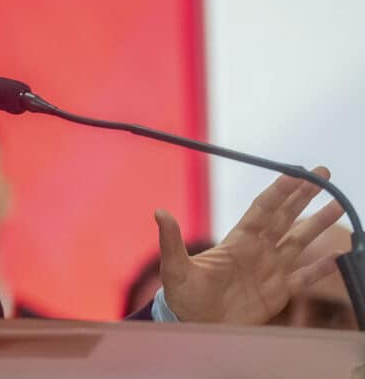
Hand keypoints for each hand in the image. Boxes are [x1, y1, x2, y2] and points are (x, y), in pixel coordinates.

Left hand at [155, 167, 343, 323]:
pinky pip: (304, 278)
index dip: (280, 190)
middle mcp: (257, 250)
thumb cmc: (183, 295)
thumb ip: (171, 241)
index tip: (297, 173)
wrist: (194, 325)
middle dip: (304, 196)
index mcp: (237, 240)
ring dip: (319, 224)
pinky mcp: (278, 293)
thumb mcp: (175, 268)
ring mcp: (270, 270)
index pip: (263, 209)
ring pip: (299, 242)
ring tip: (338, 206)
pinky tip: (337, 256)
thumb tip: (159, 213)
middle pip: (285, 217)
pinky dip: (320, 268)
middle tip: (323, 174)